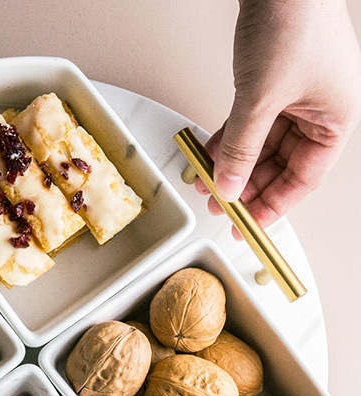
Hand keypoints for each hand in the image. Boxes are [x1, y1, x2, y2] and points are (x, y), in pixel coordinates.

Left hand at [197, 0, 360, 236]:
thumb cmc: (291, 23)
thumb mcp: (260, 101)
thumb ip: (242, 150)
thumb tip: (229, 188)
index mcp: (335, 120)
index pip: (302, 180)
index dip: (271, 206)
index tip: (245, 225)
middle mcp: (319, 110)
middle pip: (280, 165)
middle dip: (246, 186)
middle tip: (218, 205)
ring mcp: (296, 96)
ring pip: (262, 145)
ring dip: (234, 164)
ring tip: (207, 183)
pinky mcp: (273, 81)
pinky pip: (251, 122)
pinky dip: (230, 139)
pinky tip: (209, 155)